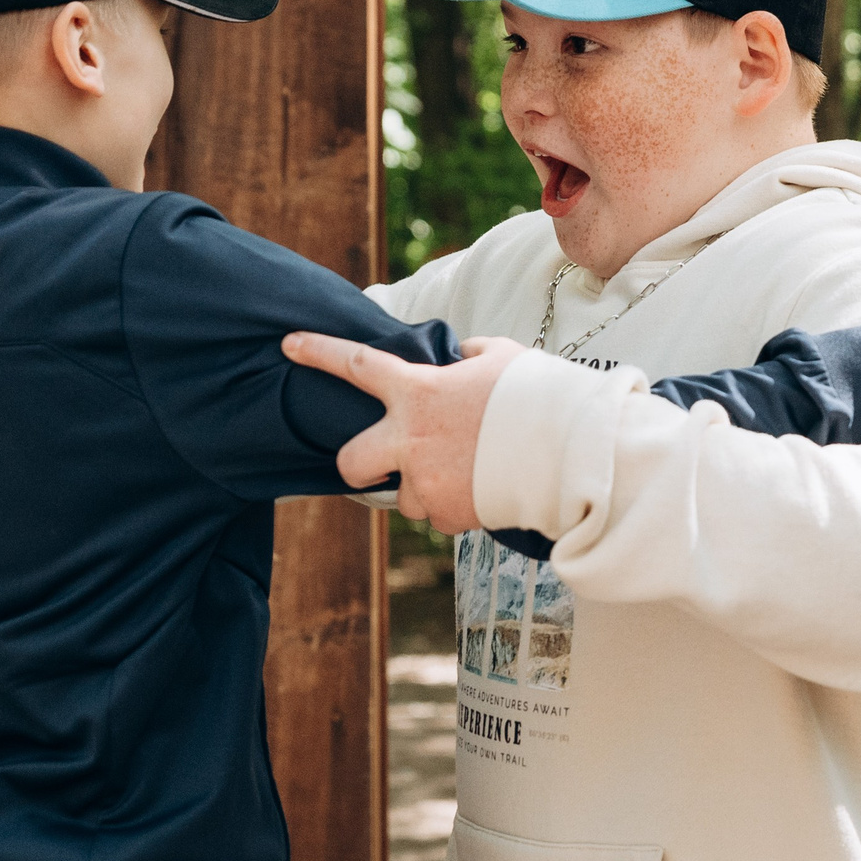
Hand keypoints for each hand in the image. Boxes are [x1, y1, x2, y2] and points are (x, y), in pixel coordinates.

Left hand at [281, 332, 527, 533]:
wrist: (572, 450)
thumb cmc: (540, 395)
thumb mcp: (501, 358)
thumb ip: (470, 357)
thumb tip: (462, 360)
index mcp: (418, 391)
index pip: (357, 365)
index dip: (319, 351)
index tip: (288, 344)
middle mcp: (410, 439)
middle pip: (350, 461)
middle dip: (356, 466)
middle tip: (377, 463)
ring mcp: (426, 480)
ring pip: (407, 496)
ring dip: (429, 487)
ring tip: (473, 472)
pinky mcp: (448, 514)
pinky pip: (441, 516)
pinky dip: (459, 507)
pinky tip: (487, 490)